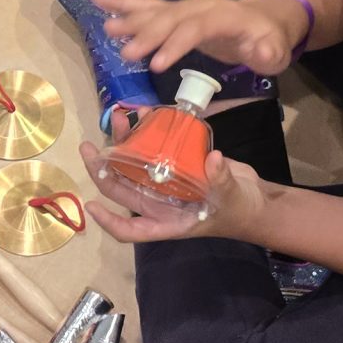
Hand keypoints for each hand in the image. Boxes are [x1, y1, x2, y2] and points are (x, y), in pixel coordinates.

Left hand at [81, 137, 272, 244]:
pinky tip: (144, 113)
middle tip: (89, 147)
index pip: (131, 230)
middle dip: (103, 170)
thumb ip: (221, 181)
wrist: (253, 200)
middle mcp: (159, 203)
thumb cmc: (240, 210)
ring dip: (122, 144)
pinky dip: (148, 132)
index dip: (109, 221)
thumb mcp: (231, 199)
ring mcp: (166, 182)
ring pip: (134, 165)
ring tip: (117, 118)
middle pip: (123, 190)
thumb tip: (213, 160)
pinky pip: (155, 148)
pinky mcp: (176, 163)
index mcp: (166, 221)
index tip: (90, 206)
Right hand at [91, 0, 303, 75]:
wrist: (264, 20)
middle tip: (126, 55)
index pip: (197, 28)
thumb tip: (259, 51)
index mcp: (225, 16)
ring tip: (105, 28)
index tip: (156, 65)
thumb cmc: (268, 40)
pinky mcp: (174, 11)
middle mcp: (201, 5)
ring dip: (128, 17)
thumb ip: (268, 53)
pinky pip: (146, 5)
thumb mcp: (275, 51)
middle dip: (148, 36)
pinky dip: (122, 3)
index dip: (176, 44)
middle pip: (171, 18)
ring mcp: (185, 6)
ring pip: (154, 9)